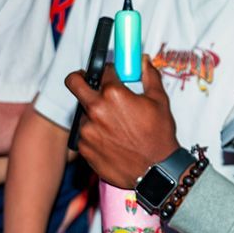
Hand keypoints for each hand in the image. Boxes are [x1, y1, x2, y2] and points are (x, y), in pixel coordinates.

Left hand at [67, 58, 178, 185]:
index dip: (110, 72)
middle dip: (79, 78)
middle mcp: (96, 108)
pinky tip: (112, 142)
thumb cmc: (159, 137)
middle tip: (86, 82)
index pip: (103, 71)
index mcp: (114, 93)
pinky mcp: (83, 147)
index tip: (112, 76)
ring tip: (114, 127)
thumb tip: (143, 60)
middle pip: (74, 82)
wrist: (156, 172)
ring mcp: (87, 129)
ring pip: (83, 113)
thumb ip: (149, 76)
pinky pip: (85, 135)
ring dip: (94, 115)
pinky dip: (95, 135)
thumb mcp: (160, 102)